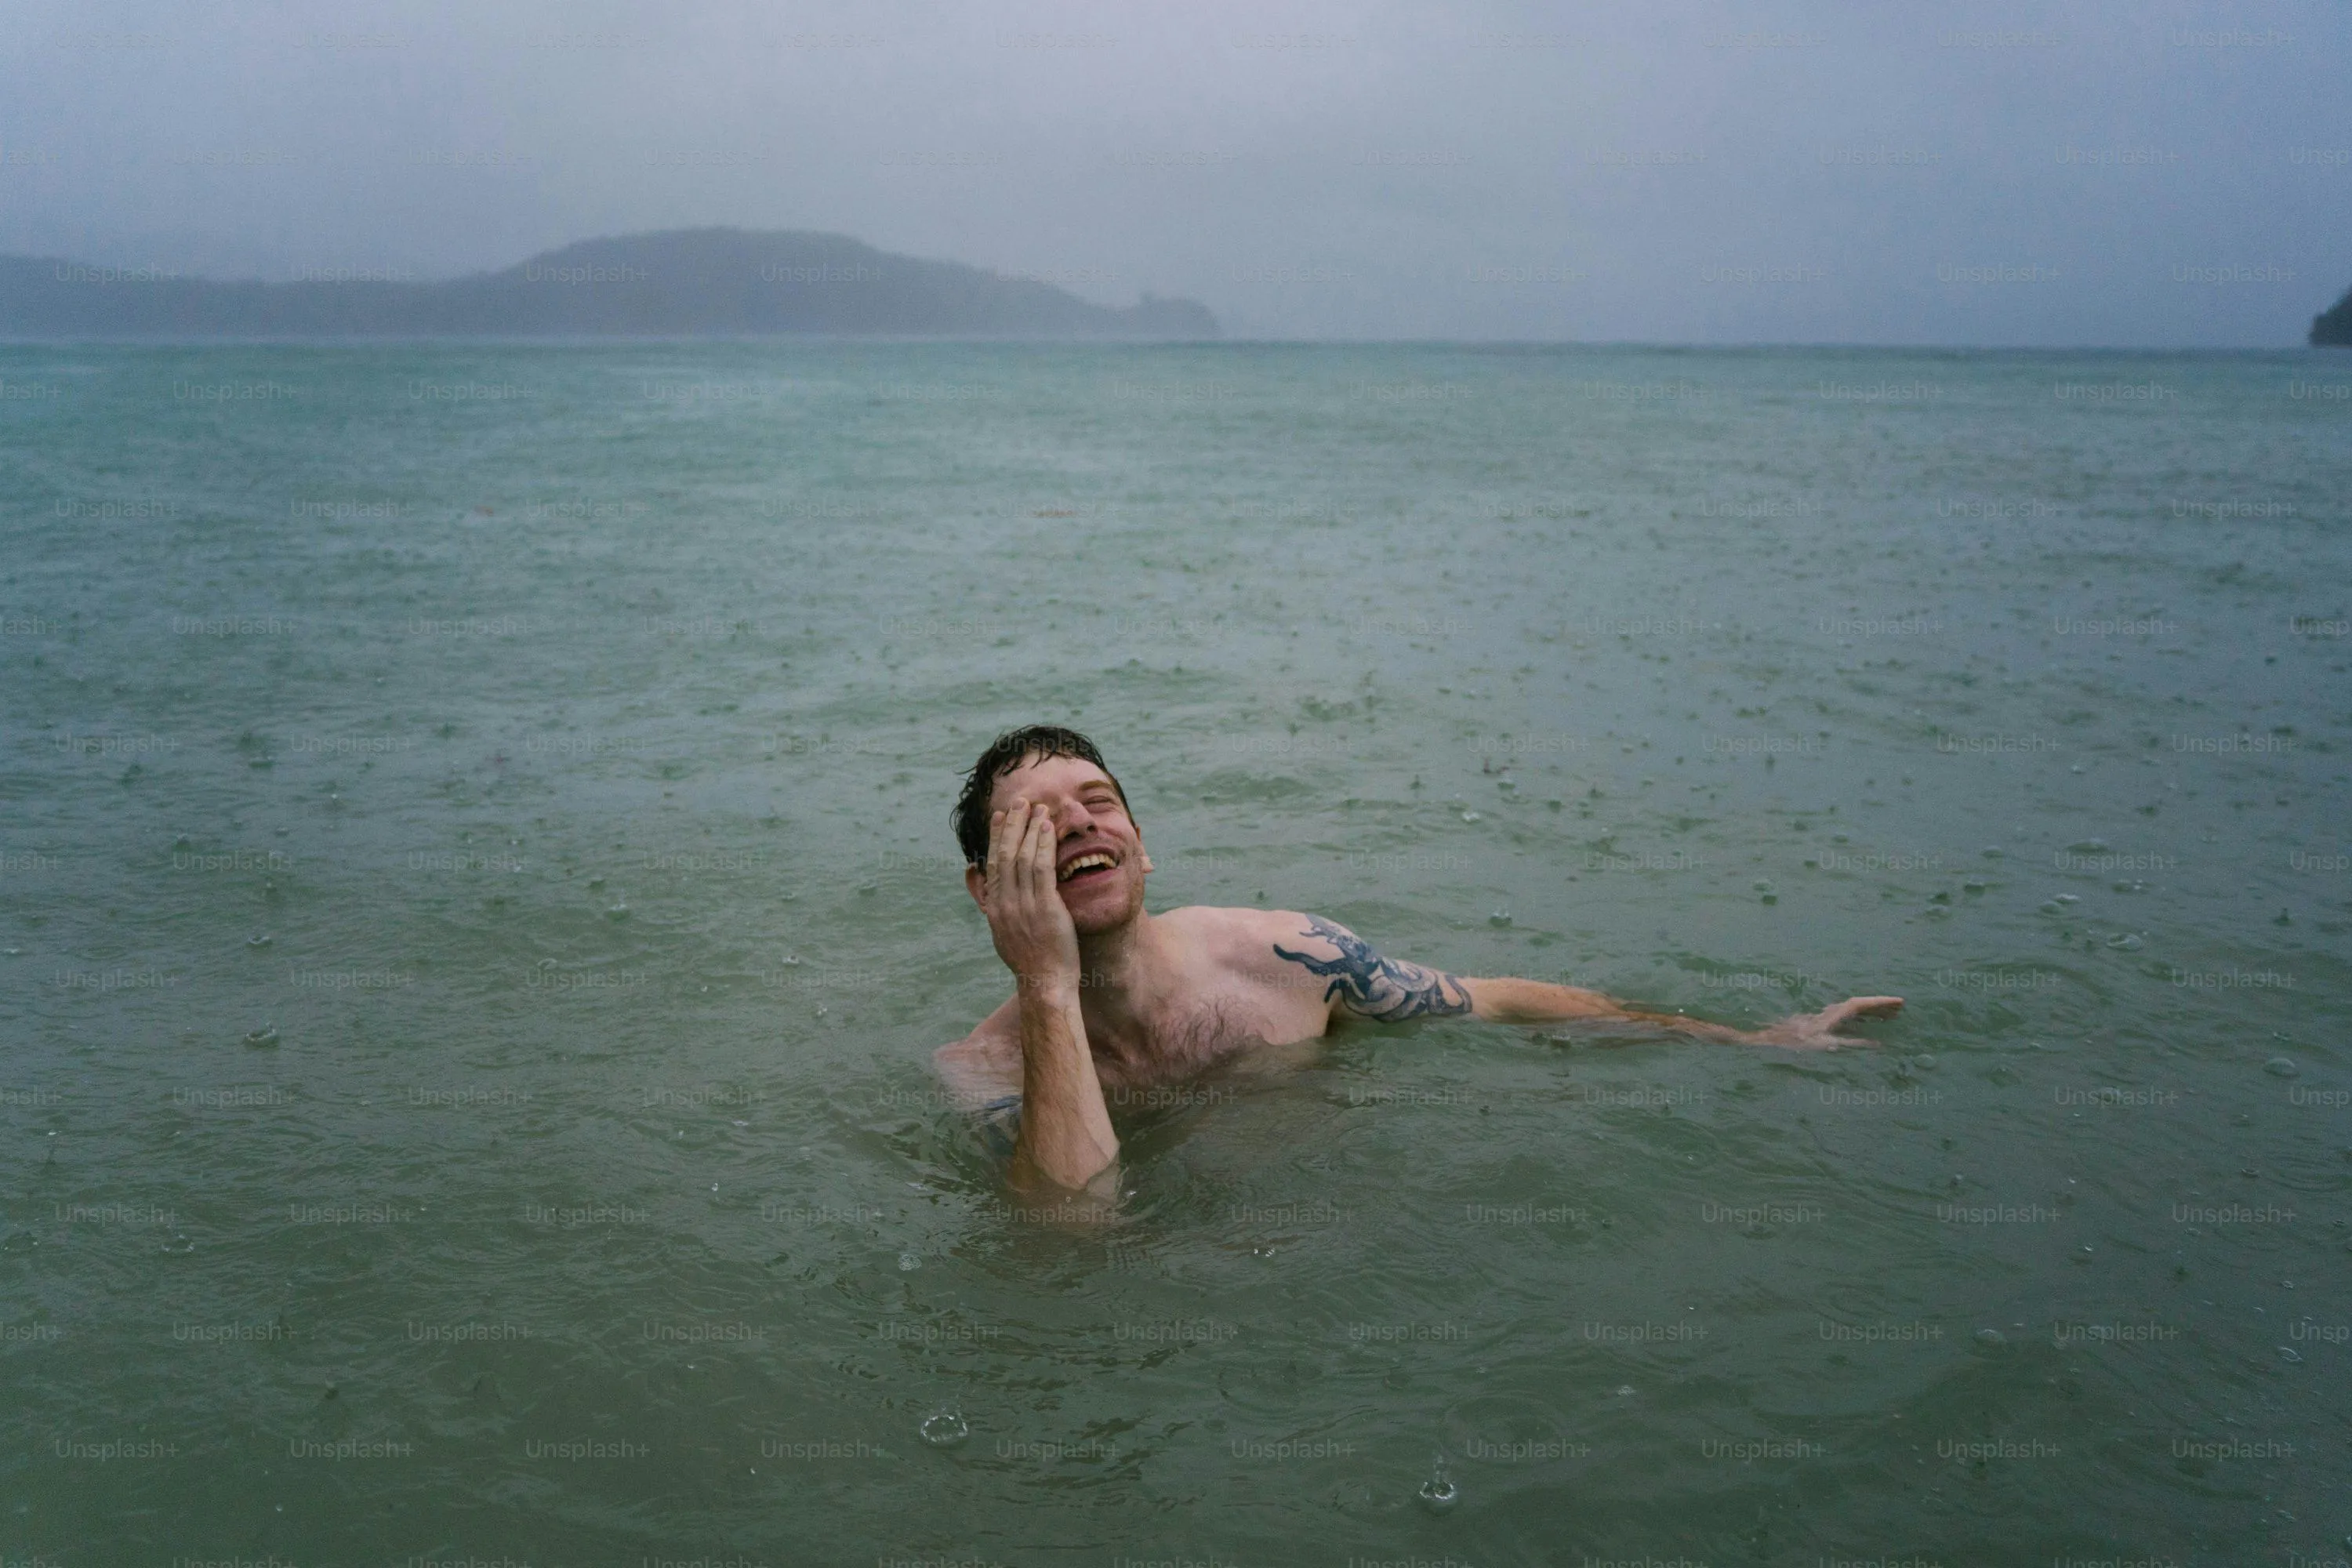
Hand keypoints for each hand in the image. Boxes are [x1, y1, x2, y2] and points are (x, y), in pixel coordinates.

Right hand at [981, 799, 1079, 996]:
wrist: (1044, 984)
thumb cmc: (1032, 962)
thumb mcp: (1007, 935)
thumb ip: (1002, 912)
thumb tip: (996, 895)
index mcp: (995, 909)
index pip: (994, 863)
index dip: (997, 837)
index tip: (1000, 817)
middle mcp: (1005, 903)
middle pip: (1006, 854)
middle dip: (1012, 824)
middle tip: (1019, 802)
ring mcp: (1023, 905)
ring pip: (1023, 856)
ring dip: (1030, 828)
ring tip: (1037, 808)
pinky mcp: (1044, 907)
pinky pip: (1043, 868)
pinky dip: (1044, 844)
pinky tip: (1048, 827)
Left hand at [1748, 995, 1902, 1049]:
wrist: (1775, 1039)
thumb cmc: (1799, 1044)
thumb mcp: (1828, 1046)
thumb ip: (1853, 1044)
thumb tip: (1877, 1044)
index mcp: (1835, 1014)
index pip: (1862, 1004)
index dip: (1881, 1001)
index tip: (1899, 1001)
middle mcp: (1833, 1011)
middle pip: (1861, 1004)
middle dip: (1881, 1005)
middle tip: (1902, 1008)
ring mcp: (1829, 1015)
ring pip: (1856, 1010)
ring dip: (1873, 1011)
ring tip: (1892, 1015)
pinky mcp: (1826, 1022)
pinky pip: (1850, 1017)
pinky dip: (1863, 1018)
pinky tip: (1870, 1025)